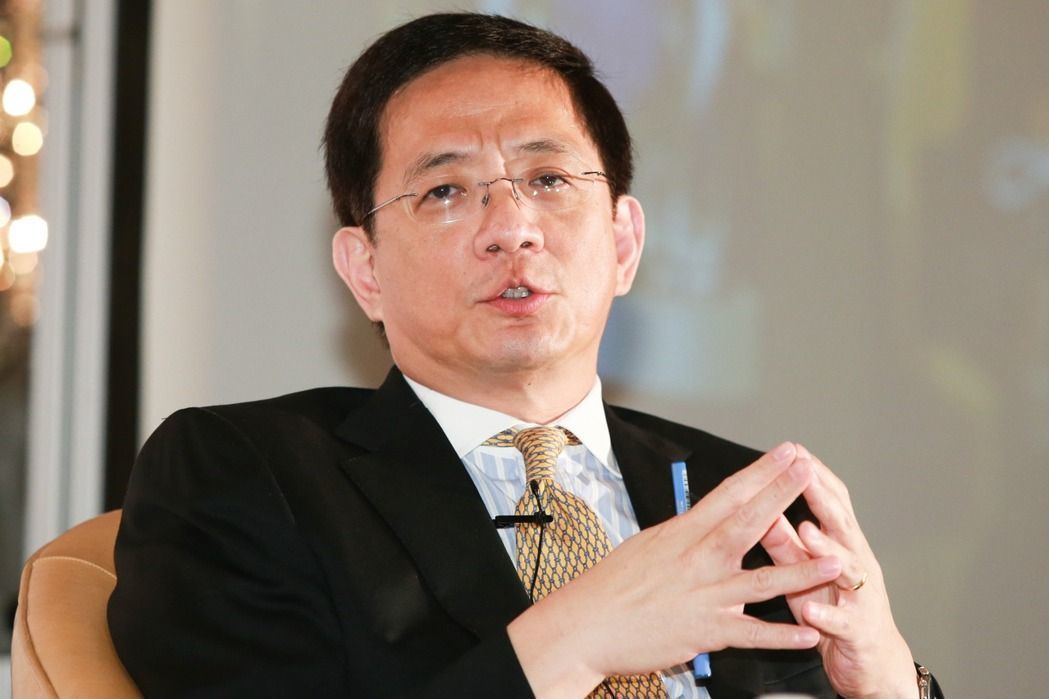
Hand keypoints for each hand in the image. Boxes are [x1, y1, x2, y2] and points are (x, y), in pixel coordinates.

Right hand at [508, 443, 842, 696]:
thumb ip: (683, 535)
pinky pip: (751, 634)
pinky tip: (810, 634)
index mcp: (683, 533)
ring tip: (836, 559)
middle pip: (749, 521)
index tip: (787, 453)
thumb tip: (703, 519)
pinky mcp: (706, 631)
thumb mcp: (648, 546)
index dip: (762, 472)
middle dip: (783, 494)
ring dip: (802, 571)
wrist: (586, 624)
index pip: (729, 494)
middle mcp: (698, 559)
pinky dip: (782, 636)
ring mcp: (705, 595)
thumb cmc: (611, 587)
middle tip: (811, 471)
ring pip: (762, 580)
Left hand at [761, 445, 916, 698]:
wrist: (870, 662)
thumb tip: (762, 506)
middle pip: (843, 524)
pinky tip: (810, 609)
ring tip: (807, 533)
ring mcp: (862, 596)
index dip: (814, 474)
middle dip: (824, 497)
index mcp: (841, 544)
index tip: (793, 449)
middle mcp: (857, 562)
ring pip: (849, 569)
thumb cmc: (832, 606)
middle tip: (804, 472)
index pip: (831, 501)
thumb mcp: (803, 569)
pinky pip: (843, 622)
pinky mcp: (859, 631)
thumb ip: (784, 540)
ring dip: (828, 550)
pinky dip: (827, 615)